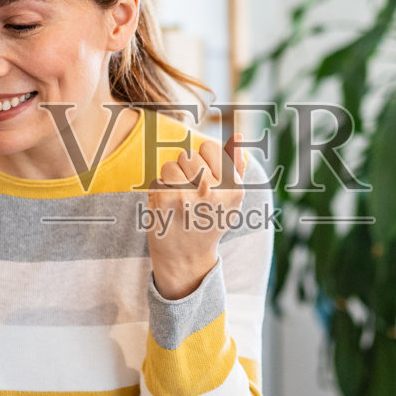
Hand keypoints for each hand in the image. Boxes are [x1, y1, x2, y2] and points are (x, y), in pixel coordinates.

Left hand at [145, 133, 248, 299]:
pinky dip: (159, 192)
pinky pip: (158, 179)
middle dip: (186, 170)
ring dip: (171, 180)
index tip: (205, 179)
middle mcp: (211, 191)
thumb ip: (236, 166)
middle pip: (189, 155)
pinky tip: (167, 209)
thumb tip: (237, 136)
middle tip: (190, 193)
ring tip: (178, 200)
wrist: (187, 259)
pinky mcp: (164, 200)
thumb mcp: (231, 199)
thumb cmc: (209, 223)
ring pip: (170, 165)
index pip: (210, 148)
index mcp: (232, 188)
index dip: (204, 161)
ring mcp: (186, 196)